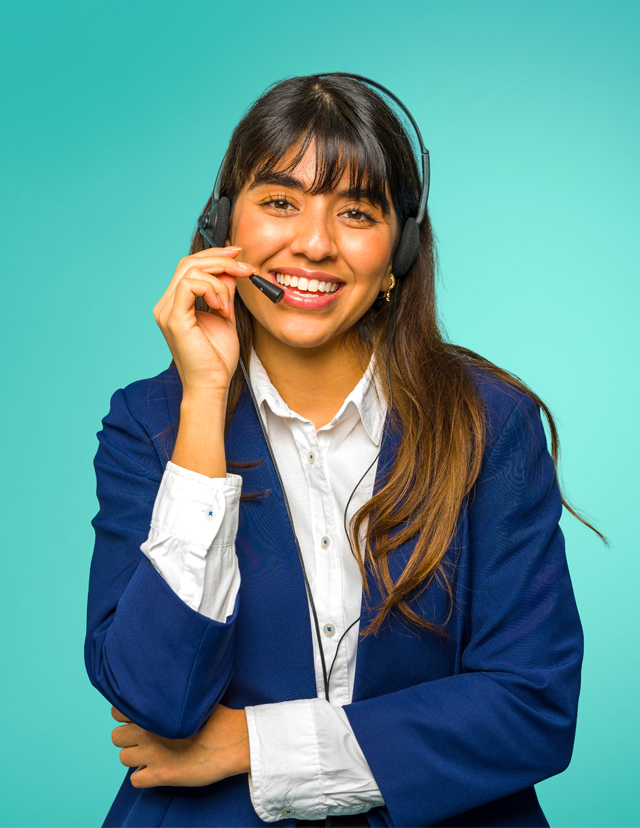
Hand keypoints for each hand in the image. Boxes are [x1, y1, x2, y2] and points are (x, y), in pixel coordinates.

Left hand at [111, 704, 250, 787]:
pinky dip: (144, 776)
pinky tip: (158, 769)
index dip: (127, 716)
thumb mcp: (189, 699)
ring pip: (124, 758)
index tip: (139, 719)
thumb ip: (165, 700)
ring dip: (136, 757)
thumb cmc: (217, 716)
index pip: (116, 711)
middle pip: (117, 737)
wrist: (234, 739)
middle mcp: (147, 731)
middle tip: (147, 738)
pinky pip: (135, 780)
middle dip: (130, 738)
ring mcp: (152, 754)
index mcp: (153, 709)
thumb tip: (151, 702)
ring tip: (154, 754)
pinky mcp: (160, 775)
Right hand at [153, 247, 257, 396]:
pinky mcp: (173, 318)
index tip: (239, 256)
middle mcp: (166, 304)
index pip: (190, 266)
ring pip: (191, 270)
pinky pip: (190, 285)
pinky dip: (212, 290)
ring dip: (220, 282)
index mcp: (176, 303)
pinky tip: (221, 308)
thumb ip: (224, 292)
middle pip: (189, 262)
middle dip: (221, 260)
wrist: (212, 385)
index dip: (215, 256)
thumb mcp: (224, 316)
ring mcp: (167, 310)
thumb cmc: (217, 358)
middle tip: (245, 269)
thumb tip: (231, 271)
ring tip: (228, 306)